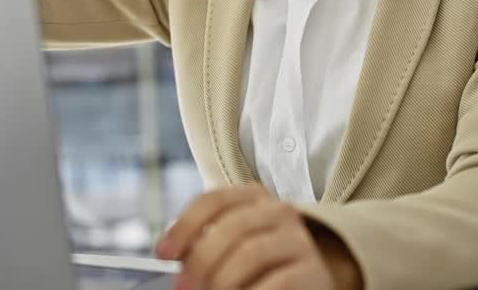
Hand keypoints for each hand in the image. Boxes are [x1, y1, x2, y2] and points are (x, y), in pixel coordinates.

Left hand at [156, 185, 361, 289]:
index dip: (184, 226)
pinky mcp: (314, 271)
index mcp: (253, 196)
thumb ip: (206, 242)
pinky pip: (278, 281)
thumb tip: (175, 259)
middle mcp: (278, 211)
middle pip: (230, 227)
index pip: (212, 201)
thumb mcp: (234, 243)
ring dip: (223, 279)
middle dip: (201, 261)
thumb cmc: (261, 262)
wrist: (312, 278)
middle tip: (185, 286)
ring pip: (252, 252)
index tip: (163, 254)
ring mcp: (299, 240)